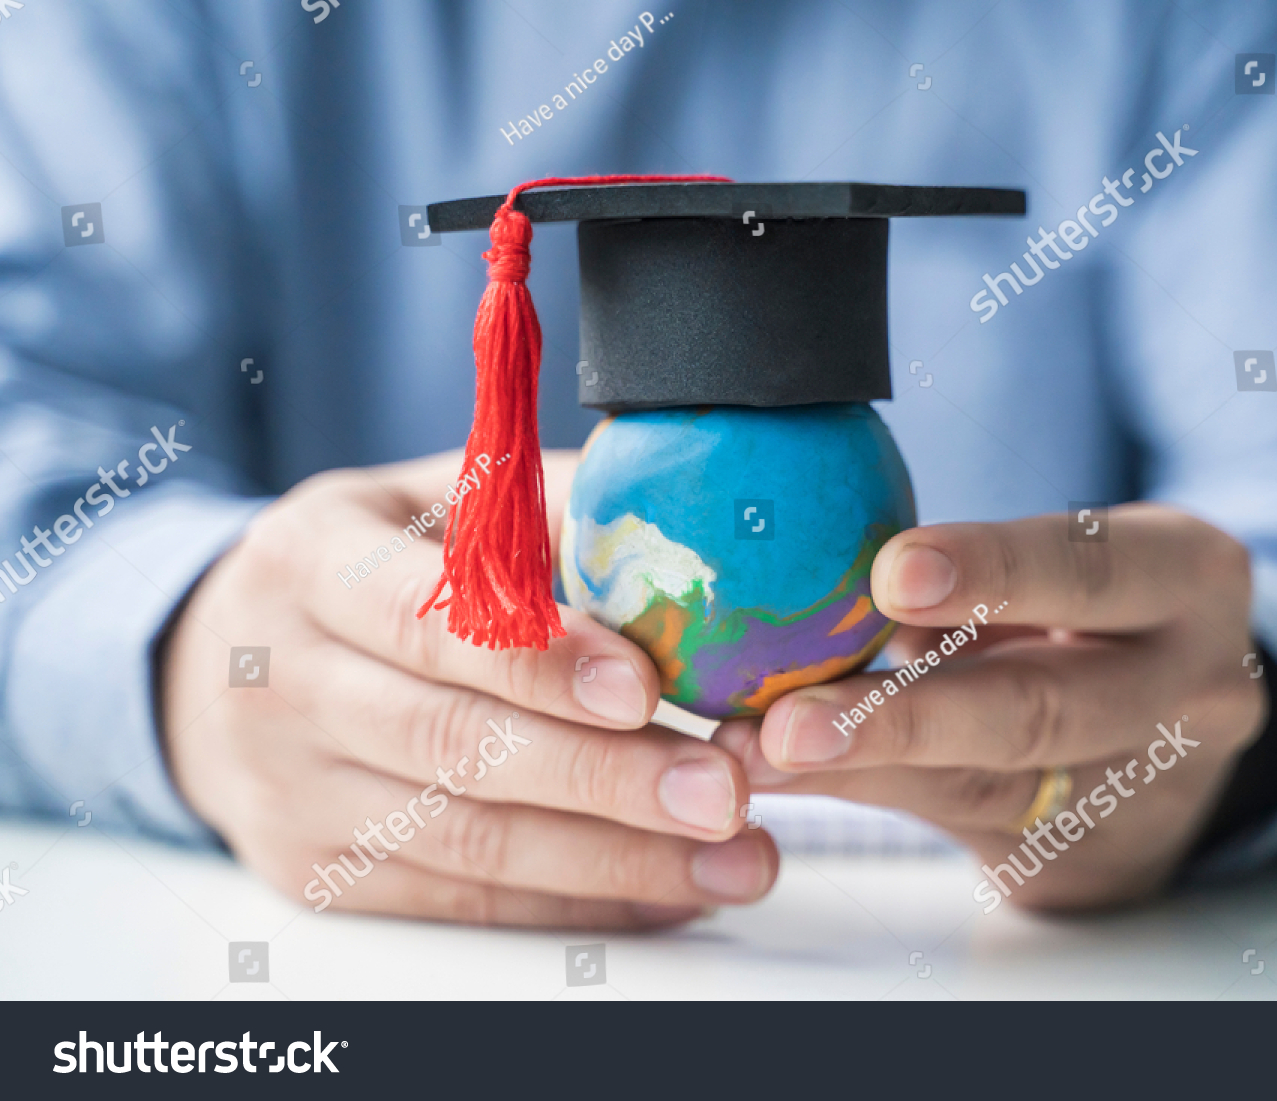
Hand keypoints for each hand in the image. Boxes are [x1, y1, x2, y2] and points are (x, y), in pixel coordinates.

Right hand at [160, 450, 776, 928]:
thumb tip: (680, 524)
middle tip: (720, 792)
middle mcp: (284, 683)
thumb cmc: (362, 567)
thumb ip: (541, 508)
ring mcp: (292, 792)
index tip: (642, 688)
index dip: (537, 660)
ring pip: (468, 842)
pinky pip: (462, 900)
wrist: (216, 663)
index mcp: (311, 564)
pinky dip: (574, 901)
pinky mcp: (318, 872)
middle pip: (455, 745)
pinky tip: (665, 892)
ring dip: (614, 860)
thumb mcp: (428, 500)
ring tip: (730, 858)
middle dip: (602, 778)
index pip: (428, 619)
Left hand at [714, 504, 1264, 909]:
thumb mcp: (1070, 572)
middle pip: (1041, 707)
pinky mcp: (1083, 853)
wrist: (1178, 737)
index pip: (1091, 570)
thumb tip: (825, 584)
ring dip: (858, 769)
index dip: (993, 572)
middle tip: (789, 720)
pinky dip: (865, 792)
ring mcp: (1144, 788)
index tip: (889, 574)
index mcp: (1188, 580)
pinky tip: (787, 777)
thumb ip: (979, 584)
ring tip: (756, 755)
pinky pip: (960, 821)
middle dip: (903, 716)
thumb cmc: (1094, 615)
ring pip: (988, 783)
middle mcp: (1189, 689)